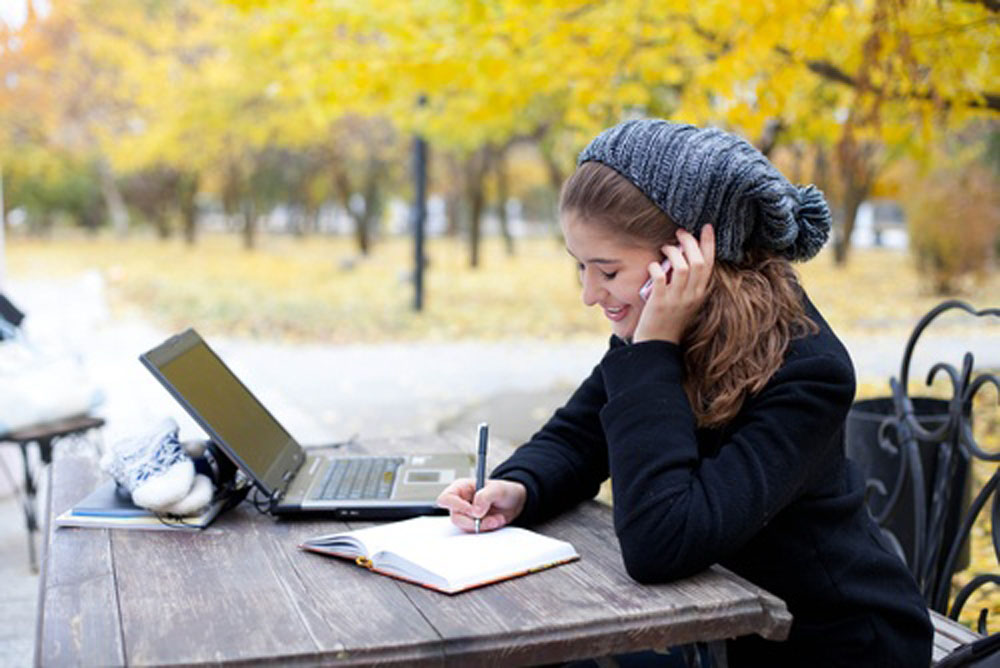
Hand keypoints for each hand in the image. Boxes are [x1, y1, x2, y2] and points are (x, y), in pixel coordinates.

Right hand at [436, 478, 526, 532]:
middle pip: (456, 517)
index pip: (446, 498)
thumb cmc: (504, 490)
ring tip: (498, 519)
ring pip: (465, 527)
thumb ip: (485, 496)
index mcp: (461, 488)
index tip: (473, 511)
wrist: (515, 502)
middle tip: (491, 519)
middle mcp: (460, 502)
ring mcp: (466, 515)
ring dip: (484, 526)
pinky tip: (496, 522)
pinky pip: (475, 533)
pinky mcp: (473, 525)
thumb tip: (475, 511)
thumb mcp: (498, 489)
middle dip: (475, 521)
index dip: (457, 506)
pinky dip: (487, 529)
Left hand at [633, 224, 714, 343]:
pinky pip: (660, 279)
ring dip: (673, 253)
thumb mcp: (687, 301)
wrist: (657, 344)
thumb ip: (689, 282)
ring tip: (665, 247)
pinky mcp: (660, 303)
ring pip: (683, 267)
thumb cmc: (670, 320)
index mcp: (700, 293)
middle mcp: (691, 295)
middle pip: (698, 262)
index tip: (707, 227)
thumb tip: (683, 255)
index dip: (709, 243)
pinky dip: (657, 267)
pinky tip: (653, 265)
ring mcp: (676, 299)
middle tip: (679, 233)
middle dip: (690, 242)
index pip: (710, 263)